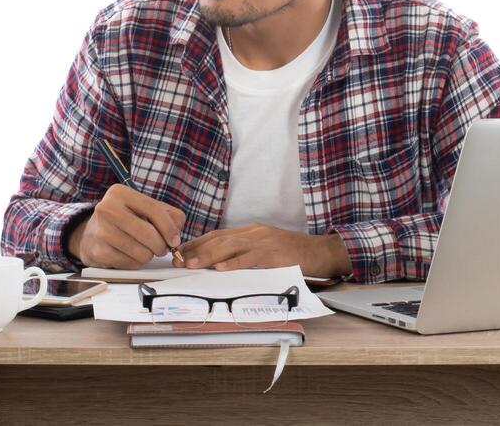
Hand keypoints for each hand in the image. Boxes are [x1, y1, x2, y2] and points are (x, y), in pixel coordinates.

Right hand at [71, 184, 185, 268]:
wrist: (92, 234)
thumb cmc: (125, 220)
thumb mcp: (145, 209)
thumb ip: (168, 215)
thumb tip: (176, 234)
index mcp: (120, 193)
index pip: (153, 209)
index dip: (169, 227)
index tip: (175, 240)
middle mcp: (107, 208)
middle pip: (147, 233)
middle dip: (161, 245)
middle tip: (162, 249)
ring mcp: (101, 230)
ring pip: (140, 251)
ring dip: (149, 255)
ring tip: (145, 250)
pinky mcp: (98, 251)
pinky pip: (130, 263)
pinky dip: (136, 263)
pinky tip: (131, 255)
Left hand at [175, 223, 350, 277]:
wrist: (320, 252)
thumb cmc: (292, 254)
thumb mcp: (265, 249)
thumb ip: (246, 252)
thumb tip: (219, 264)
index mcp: (251, 231)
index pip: (217, 235)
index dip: (197, 243)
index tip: (179, 252)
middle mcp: (254, 233)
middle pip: (219, 239)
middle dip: (196, 250)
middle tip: (179, 261)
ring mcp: (264, 242)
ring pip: (230, 247)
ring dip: (208, 256)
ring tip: (191, 265)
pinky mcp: (274, 254)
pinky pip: (250, 258)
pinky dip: (233, 263)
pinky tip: (219, 269)